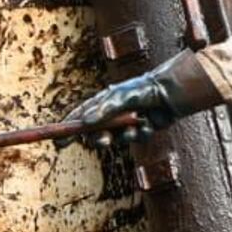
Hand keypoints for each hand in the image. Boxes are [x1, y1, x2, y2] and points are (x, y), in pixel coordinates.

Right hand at [56, 51, 221, 149]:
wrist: (173, 91)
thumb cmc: (144, 89)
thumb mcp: (120, 97)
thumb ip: (103, 111)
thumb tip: (85, 124)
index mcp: (104, 102)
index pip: (80, 117)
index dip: (68, 129)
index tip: (59, 142)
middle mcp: (114, 112)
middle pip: (96, 133)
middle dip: (98, 139)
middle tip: (102, 141)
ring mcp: (128, 121)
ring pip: (116, 138)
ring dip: (123, 136)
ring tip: (132, 129)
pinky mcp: (143, 127)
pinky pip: (136, 138)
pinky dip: (140, 133)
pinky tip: (149, 124)